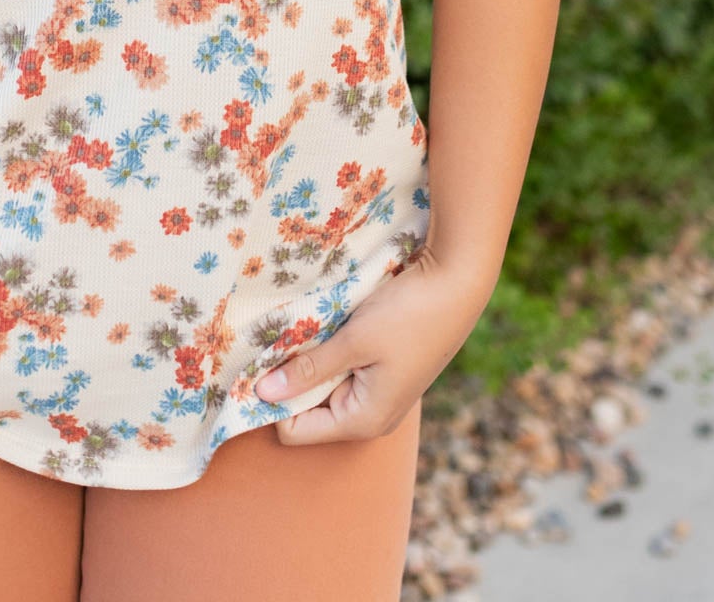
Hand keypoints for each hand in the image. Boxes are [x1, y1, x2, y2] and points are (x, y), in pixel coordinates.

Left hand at [252, 242, 491, 443]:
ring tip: (300, 328)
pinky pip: (341, 371)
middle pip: (307, 411)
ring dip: (308, 361)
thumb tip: (263, 393)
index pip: (295, 431)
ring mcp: (379, 394)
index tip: (255, 364)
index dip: (272, 401)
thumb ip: (309, 369)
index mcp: (363, 421)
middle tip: (274, 340)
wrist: (458, 283)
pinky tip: (323, 324)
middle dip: (289, 378)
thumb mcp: (353, 341)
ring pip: (322, 387)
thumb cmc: (409, 315)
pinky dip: (327, 352)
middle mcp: (371, 417)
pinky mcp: (383, 371)